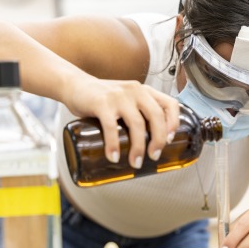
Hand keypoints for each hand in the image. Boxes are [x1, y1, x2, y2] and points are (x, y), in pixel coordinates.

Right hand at [63, 78, 179, 168]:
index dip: (174, 122)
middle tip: (154, 156)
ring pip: (137, 124)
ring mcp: (119, 96)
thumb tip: (149, 144)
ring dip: (138, 147)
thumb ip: (138, 113)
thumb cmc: (103, 98)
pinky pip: (111, 127)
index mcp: (144, 91)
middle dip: (158, 140)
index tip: (170, 139)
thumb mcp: (126, 100)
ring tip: (135, 162)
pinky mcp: (102, 103)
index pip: (170, 103)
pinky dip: (113, 145)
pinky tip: (113, 157)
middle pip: (156, 116)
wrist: (74, 85)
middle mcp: (135, 91)